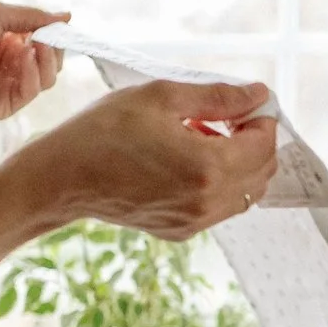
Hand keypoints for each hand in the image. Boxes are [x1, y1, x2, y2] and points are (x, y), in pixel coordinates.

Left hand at [0, 1, 68, 120]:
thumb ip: (32, 16)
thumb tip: (67, 16)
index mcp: (9, 44)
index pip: (45, 45)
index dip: (55, 37)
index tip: (62, 27)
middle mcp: (12, 67)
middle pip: (52, 64)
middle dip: (54, 49)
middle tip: (46, 36)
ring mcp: (9, 87)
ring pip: (47, 79)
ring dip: (46, 60)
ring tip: (33, 44)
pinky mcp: (5, 106)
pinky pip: (32, 92)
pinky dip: (32, 73)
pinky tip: (22, 57)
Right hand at [9, 77, 277, 240]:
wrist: (62, 178)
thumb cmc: (104, 131)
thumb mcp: (162, 97)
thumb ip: (218, 96)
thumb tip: (257, 95)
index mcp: (208, 167)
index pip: (265, 144)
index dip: (260, 118)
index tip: (242, 103)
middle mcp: (208, 202)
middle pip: (263, 172)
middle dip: (254, 141)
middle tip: (222, 117)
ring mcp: (196, 222)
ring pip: (246, 193)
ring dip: (237, 162)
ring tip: (198, 136)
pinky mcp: (182, 231)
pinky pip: (220, 206)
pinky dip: (217, 182)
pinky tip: (184, 160)